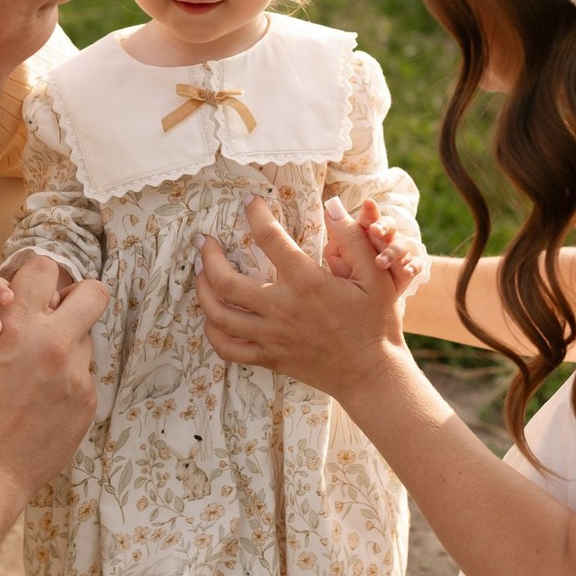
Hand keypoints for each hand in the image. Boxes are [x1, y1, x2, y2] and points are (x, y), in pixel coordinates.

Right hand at [0, 255, 107, 489]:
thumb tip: (1, 302)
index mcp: (15, 323)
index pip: (45, 269)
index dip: (36, 279)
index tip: (29, 297)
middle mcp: (53, 343)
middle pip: (93, 294)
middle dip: (76, 298)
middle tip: (56, 316)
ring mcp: (76, 374)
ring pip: (85, 340)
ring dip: (65, 347)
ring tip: (35, 373)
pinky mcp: (87, 402)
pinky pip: (84, 376)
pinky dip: (65, 381)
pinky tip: (41, 401)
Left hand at [196, 195, 405, 398]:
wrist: (371, 373)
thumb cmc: (375, 322)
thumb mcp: (376, 276)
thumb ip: (354, 239)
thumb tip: (331, 206)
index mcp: (306, 282)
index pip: (269, 238)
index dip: (255, 213)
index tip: (249, 201)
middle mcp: (282, 308)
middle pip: (226, 280)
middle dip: (208, 256)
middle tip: (204, 242)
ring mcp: (272, 336)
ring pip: (219, 314)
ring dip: (203, 290)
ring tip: (199, 274)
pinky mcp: (269, 357)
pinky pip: (227, 348)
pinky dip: (212, 332)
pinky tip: (212, 317)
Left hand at [324, 197, 426, 295]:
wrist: (365, 306)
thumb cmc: (347, 278)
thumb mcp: (340, 258)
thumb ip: (340, 236)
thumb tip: (331, 207)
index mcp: (365, 234)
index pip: (368, 218)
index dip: (369, 211)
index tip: (368, 203)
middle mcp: (383, 241)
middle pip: (389, 227)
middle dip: (383, 227)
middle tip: (376, 231)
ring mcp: (397, 256)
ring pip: (401, 244)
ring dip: (392, 250)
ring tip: (380, 262)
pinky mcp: (407, 273)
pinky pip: (415, 265)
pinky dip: (412, 266)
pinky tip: (406, 271)